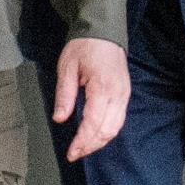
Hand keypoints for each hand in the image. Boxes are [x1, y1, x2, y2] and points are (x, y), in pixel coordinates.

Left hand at [53, 37, 129, 161]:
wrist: (104, 31)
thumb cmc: (85, 46)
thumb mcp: (67, 67)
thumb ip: (64, 94)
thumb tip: (60, 118)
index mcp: (102, 87)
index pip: (93, 123)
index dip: (82, 141)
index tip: (71, 153)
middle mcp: (117, 93)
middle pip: (107, 130)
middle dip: (91, 146)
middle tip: (75, 153)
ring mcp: (124, 94)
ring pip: (116, 128)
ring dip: (100, 141)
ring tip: (84, 147)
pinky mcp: (125, 93)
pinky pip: (119, 119)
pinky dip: (108, 131)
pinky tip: (96, 135)